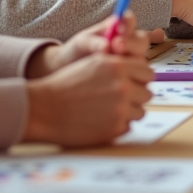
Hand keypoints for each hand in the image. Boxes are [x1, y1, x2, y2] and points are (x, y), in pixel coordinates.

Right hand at [23, 53, 152, 145]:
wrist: (44, 109)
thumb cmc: (66, 85)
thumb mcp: (93, 64)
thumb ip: (119, 65)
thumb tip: (140, 73)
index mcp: (118, 66)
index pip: (147, 73)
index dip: (140, 78)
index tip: (132, 83)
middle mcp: (123, 86)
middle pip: (147, 93)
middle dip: (136, 96)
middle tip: (119, 99)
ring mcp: (120, 109)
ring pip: (140, 111)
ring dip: (128, 112)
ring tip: (108, 110)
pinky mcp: (115, 128)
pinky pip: (128, 126)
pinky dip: (118, 125)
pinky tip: (101, 120)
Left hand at [29, 13, 154, 76]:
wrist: (70, 71)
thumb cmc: (76, 52)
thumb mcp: (81, 43)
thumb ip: (93, 42)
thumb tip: (107, 46)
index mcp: (118, 27)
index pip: (130, 20)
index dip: (128, 23)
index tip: (119, 29)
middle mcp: (129, 42)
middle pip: (142, 40)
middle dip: (132, 43)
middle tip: (117, 46)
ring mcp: (131, 59)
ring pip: (142, 58)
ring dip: (131, 60)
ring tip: (114, 63)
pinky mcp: (130, 74)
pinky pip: (137, 74)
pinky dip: (129, 75)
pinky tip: (116, 77)